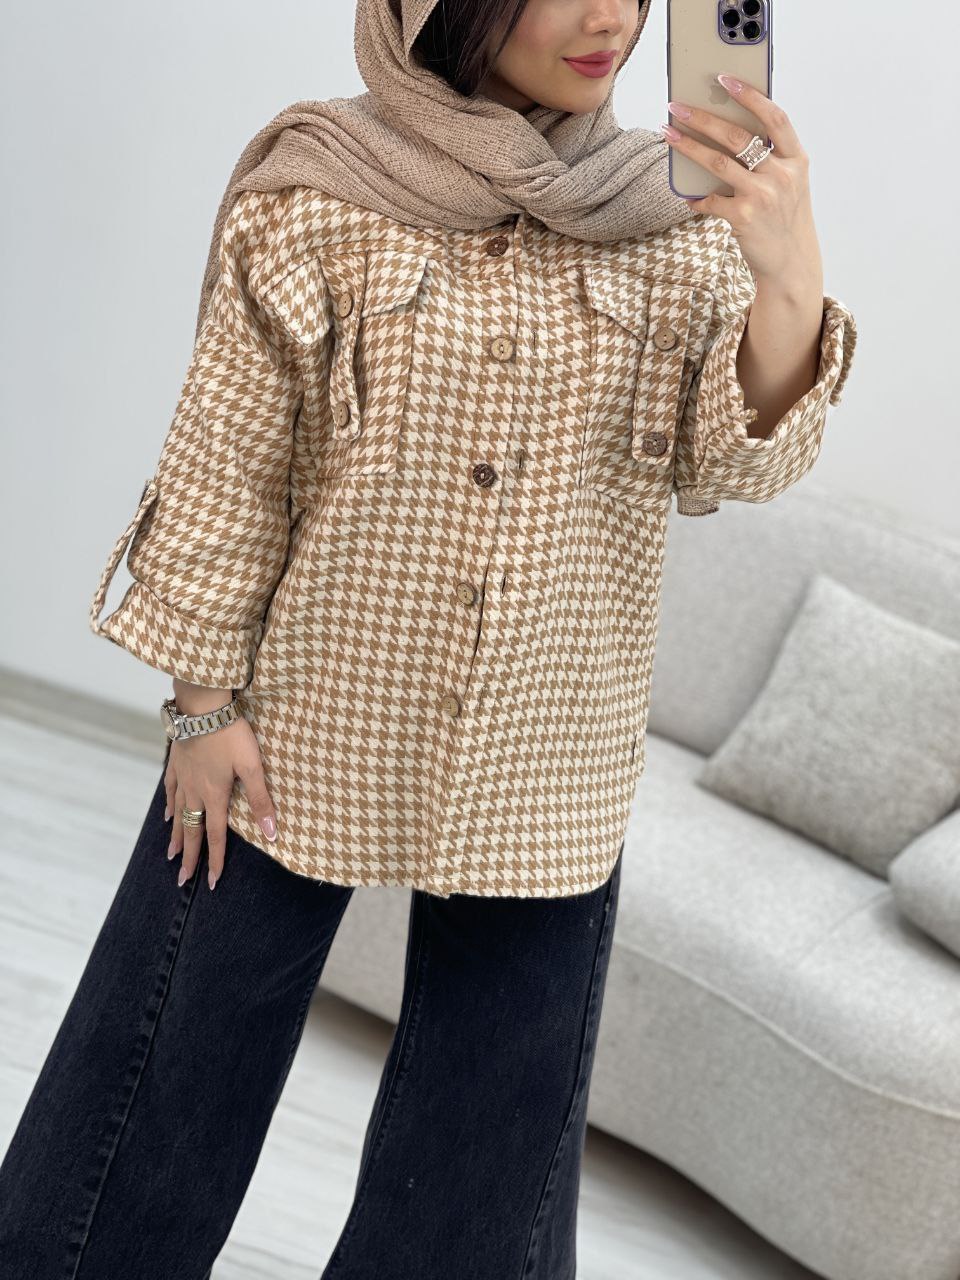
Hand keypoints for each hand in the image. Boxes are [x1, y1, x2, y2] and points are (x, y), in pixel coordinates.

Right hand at [164, 713, 278, 890]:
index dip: (215, 860)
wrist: (202, 707)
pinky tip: (166, 815)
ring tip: (172, 854)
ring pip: (178, 814)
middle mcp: (195, 792)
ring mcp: (183, 778)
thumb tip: (272, 833)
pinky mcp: (176, 763)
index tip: (212, 882)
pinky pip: (170, 791)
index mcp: (215, 795)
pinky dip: (168, 806)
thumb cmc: (231, 735)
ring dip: (177, 836)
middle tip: (183, 879)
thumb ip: (261, 800)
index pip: (215, 836)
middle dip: (189, 857)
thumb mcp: (252, 767)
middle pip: (192, 830)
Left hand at [662, 74, 821, 290]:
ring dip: (688, 147)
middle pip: (738, 136)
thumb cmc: (784, 216)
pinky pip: (710, 200)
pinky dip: (696, 198)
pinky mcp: (744, 218)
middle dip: (703, 118)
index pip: (775, 117)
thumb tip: (725, 131)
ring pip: (717, 162)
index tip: (725, 79)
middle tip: (678, 106)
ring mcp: (763, 196)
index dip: (750, 95)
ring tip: (668, 135)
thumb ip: (770, 158)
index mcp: (797, 159)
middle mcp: (782, 174)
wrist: (791, 262)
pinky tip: (687, 196)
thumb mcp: (790, 182)